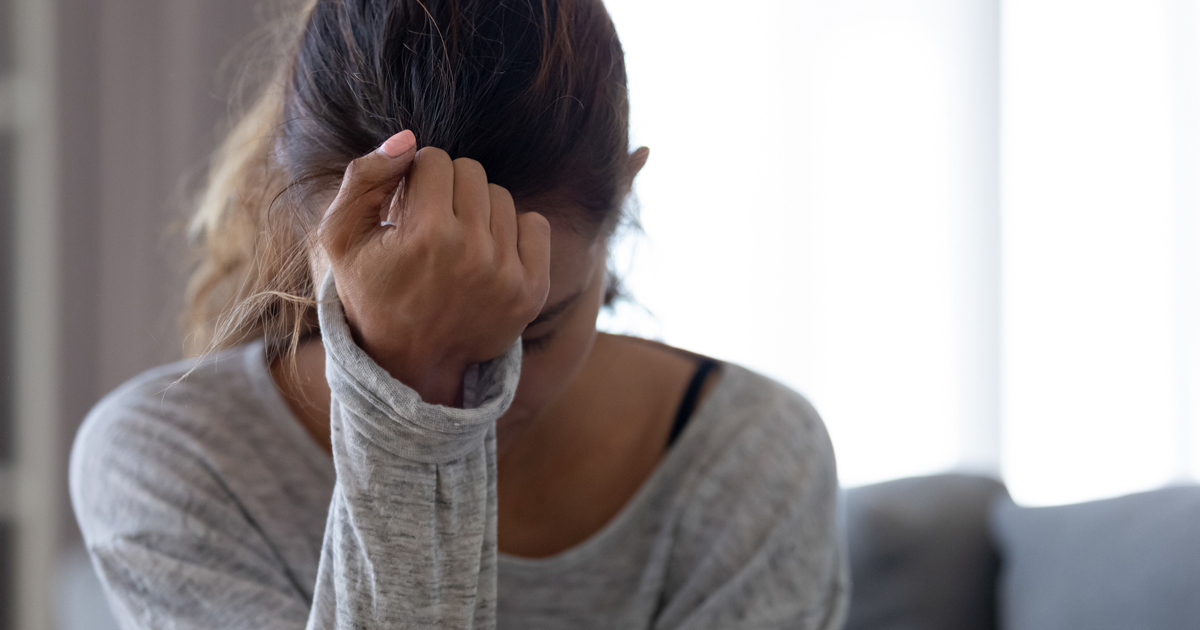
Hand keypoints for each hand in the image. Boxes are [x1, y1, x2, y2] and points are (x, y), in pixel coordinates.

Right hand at [319, 131, 550, 406]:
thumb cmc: (372, 294)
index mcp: (426, 235)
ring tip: (456, 242)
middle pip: (471, 171)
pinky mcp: (532, 290)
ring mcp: (508, 273)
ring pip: (501, 196)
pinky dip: (513, 231)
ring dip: (478, 210)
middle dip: (447, 190)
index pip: (435, 159)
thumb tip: (408, 138)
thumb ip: (364, 178)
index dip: (416, 179)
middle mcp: (473, 252)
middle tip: (431, 225)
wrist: (411, 364)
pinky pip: (536, 225)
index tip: (407, 210)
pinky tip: (487, 253)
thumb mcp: (342, 238)